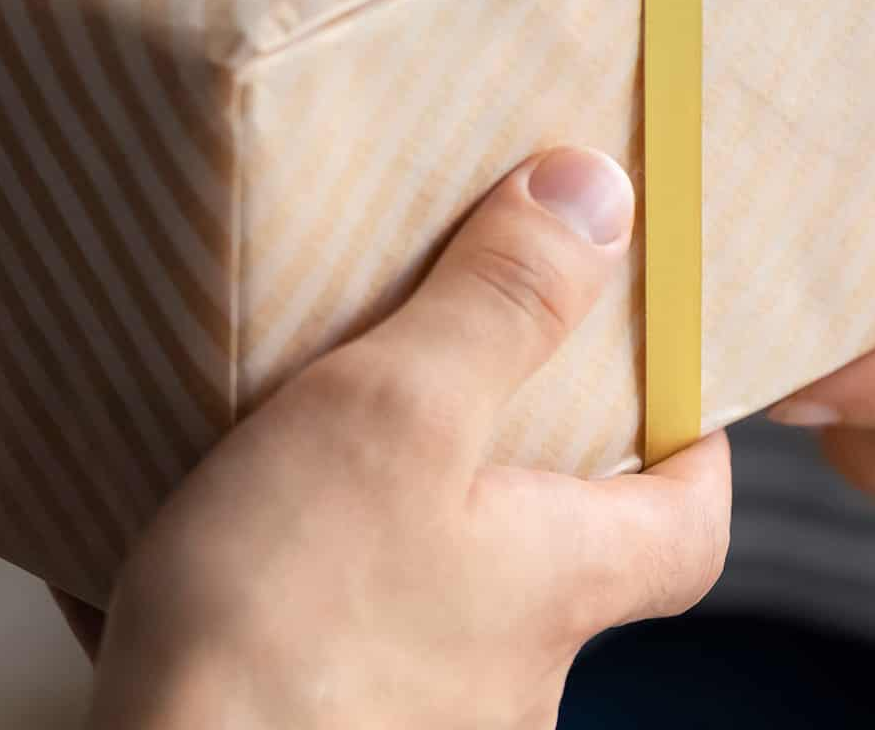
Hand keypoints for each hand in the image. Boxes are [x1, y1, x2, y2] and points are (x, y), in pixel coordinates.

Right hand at [80, 148, 731, 728]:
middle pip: (546, 556)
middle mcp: (509, 673)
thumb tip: (595, 197)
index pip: (692, 524)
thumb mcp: (396, 414)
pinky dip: (267, 599)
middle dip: (496, 472)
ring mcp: (412, 720)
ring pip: (422, 604)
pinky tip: (182, 550)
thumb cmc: (290, 623)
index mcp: (559, 581)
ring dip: (370, 535)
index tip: (661, 378)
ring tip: (277, 453)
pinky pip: (311, 651)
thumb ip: (494, 306)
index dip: (692, 446)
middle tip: (431, 378)